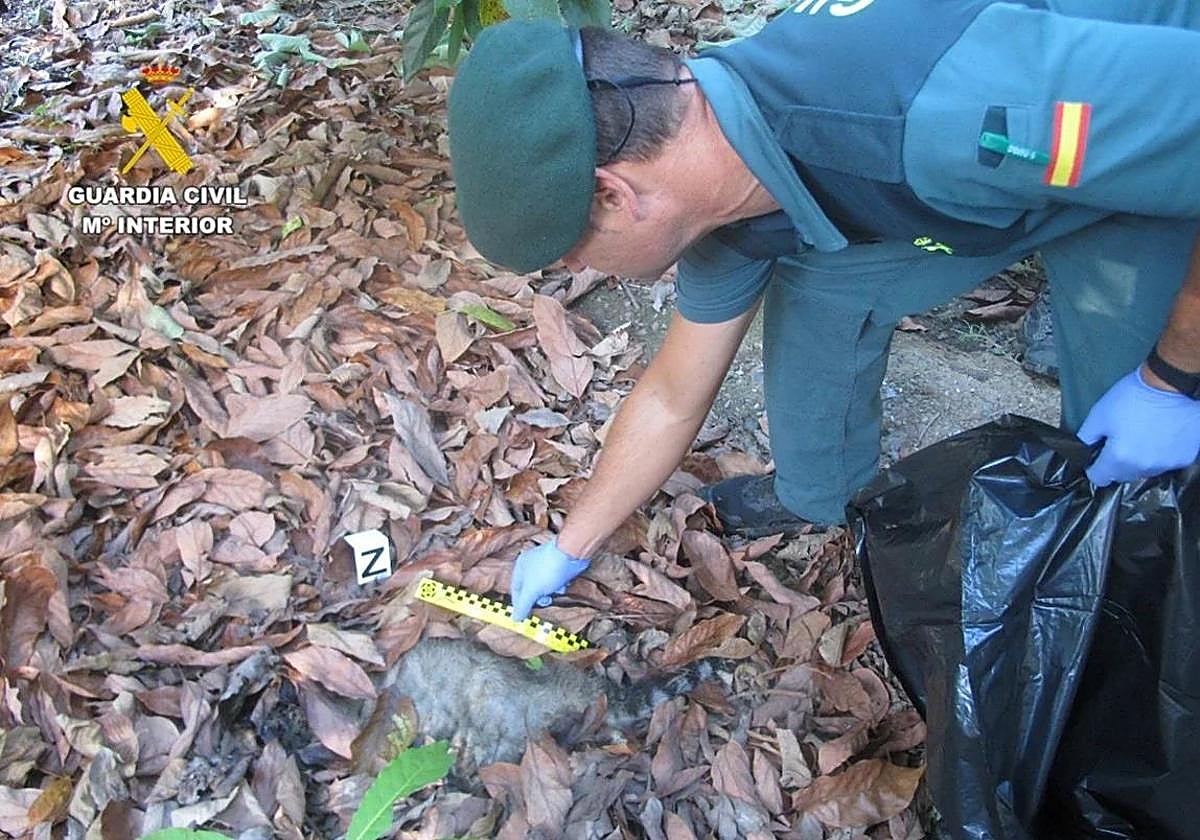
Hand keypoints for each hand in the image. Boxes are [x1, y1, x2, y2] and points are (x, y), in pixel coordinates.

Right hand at [509, 538, 589, 620]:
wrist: (572, 553)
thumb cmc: (549, 568)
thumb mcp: (532, 591)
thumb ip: (523, 605)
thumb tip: (516, 619)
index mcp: (520, 567)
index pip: (515, 590)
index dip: (520, 603)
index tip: (525, 615)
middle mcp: (531, 564)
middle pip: (530, 588)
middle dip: (538, 597)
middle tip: (545, 601)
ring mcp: (545, 563)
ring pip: (543, 585)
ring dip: (550, 591)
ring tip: (556, 591)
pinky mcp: (558, 564)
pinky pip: (555, 579)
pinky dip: (558, 584)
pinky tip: (563, 585)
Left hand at [1078, 366, 1199, 486]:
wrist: (1169, 384)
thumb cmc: (1134, 396)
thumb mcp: (1098, 415)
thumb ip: (1085, 438)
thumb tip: (1082, 451)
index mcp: (1119, 458)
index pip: (1099, 478)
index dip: (1094, 468)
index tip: (1097, 457)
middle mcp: (1144, 466)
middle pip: (1122, 475)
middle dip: (1117, 462)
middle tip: (1121, 439)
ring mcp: (1166, 464)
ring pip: (1145, 471)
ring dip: (1140, 459)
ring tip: (1141, 435)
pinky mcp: (1183, 458)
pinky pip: (1165, 463)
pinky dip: (1160, 454)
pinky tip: (1159, 436)